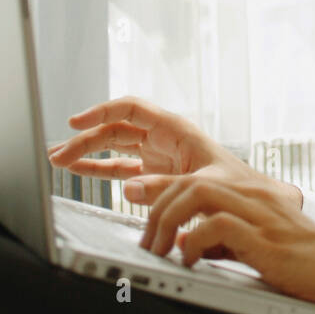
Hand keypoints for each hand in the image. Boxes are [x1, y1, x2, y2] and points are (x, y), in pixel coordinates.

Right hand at [46, 97, 303, 219]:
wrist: (257, 204)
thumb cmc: (240, 186)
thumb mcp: (205, 183)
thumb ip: (166, 186)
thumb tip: (130, 188)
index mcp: (176, 129)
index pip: (132, 108)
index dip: (102, 111)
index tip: (76, 122)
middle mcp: (163, 138)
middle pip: (116, 129)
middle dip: (85, 138)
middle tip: (58, 154)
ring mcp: (157, 156)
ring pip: (114, 148)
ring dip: (86, 153)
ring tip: (57, 160)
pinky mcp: (156, 176)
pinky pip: (120, 169)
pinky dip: (99, 170)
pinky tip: (79, 172)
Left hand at [137, 173, 314, 311]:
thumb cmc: (301, 260)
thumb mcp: (254, 242)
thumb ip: (223, 235)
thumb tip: (186, 241)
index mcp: (250, 191)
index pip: (196, 177)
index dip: (160, 187)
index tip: (136, 202)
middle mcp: (252, 193)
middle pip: (190, 181)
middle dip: (156, 208)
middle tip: (145, 241)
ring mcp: (258, 212)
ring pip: (198, 193)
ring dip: (168, 220)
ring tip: (159, 248)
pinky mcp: (263, 236)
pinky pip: (217, 225)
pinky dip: (194, 241)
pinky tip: (190, 259)